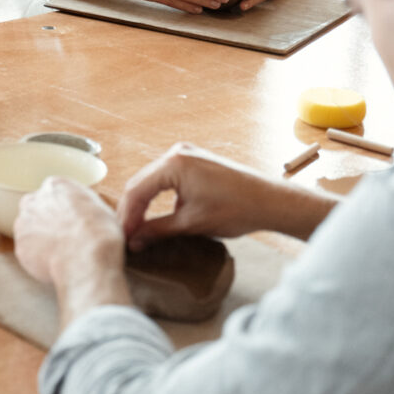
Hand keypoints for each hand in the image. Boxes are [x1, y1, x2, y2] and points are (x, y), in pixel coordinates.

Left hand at [14, 177, 123, 284]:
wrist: (88, 257)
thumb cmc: (100, 231)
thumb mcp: (98, 205)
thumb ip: (80, 202)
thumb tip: (80, 210)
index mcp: (54, 186)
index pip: (52, 193)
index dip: (62, 208)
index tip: (70, 220)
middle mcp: (34, 201)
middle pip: (35, 209)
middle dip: (45, 221)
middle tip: (63, 236)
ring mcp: (24, 224)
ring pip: (28, 230)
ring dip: (39, 239)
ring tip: (61, 252)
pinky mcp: (20, 247)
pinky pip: (28, 252)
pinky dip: (38, 258)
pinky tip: (55, 262)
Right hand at [117, 143, 317, 249]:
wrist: (271, 202)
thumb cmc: (237, 209)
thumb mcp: (191, 223)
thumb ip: (156, 230)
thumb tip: (133, 241)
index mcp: (174, 163)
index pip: (136, 190)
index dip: (126, 217)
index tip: (121, 237)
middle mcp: (177, 153)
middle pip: (141, 183)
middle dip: (131, 210)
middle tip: (124, 235)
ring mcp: (186, 155)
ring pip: (151, 181)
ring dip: (142, 204)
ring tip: (135, 227)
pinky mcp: (195, 162)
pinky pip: (165, 179)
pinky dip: (156, 196)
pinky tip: (152, 214)